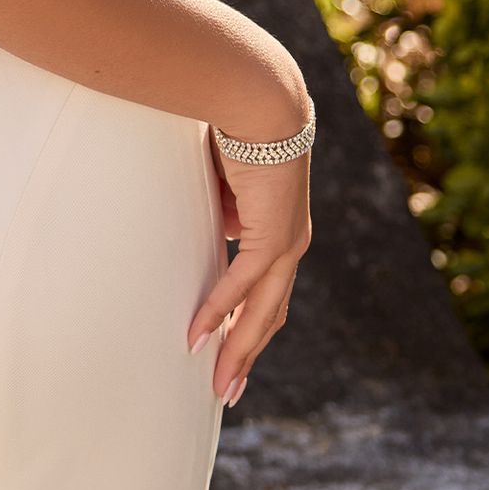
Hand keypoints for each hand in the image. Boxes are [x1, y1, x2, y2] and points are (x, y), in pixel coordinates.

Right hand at [187, 142, 310, 403]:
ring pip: (263, 312)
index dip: (248, 325)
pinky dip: (217, 312)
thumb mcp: (225, 180)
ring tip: (217, 384)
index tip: (228, 351)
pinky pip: (240, 285)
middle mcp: (290, 242)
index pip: (267, 292)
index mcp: (281, 230)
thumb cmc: (235, 127)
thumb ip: (223, 208)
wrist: (259, 99)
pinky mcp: (272, 235)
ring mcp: (286, 242)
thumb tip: (215, 225)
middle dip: (247, 355)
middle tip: (227, 390)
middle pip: (270, 314)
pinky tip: (198, 337)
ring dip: (238, 350)